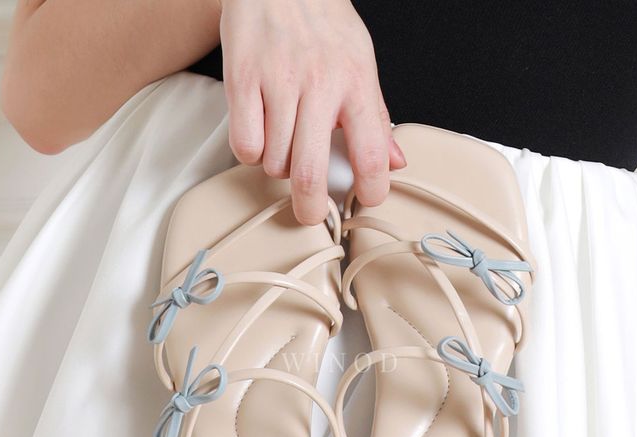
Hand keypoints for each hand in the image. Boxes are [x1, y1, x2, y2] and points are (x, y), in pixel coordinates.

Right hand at [219, 0, 406, 224]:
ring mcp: (277, 83)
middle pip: (309, 174)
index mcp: (355, 84)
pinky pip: (244, 145)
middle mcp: (318, 85)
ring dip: (279, 168)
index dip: (370, 191)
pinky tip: (260, 135)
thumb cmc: (323, 23)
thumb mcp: (361, 63)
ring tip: (285, 146)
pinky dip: (251, 152)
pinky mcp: (242, 80)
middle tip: (310, 213)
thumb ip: (376, 117)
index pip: (370, 155)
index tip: (365, 200)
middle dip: (310, 209)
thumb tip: (395, 161)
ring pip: (274, 163)